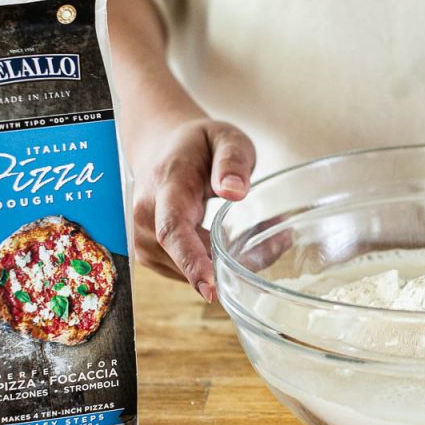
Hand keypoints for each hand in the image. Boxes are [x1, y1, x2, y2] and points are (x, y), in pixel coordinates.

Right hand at [131, 116, 255, 299]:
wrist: (161, 148)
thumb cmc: (197, 145)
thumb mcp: (225, 137)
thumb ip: (232, 159)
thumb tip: (234, 191)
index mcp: (165, 186)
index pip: (172, 230)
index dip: (191, 261)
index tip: (211, 287)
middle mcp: (147, 217)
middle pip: (187, 257)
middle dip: (233, 261)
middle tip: (279, 241)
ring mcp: (145, 239)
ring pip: (190, 270)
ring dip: (228, 263)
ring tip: (263, 235)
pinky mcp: (153, 255)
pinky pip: (187, 271)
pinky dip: (215, 265)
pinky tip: (237, 244)